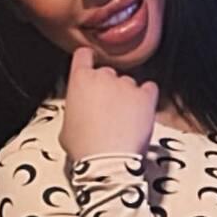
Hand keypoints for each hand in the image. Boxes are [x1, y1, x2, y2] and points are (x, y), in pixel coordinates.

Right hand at [59, 46, 158, 160]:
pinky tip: (142, 110)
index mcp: (80, 80)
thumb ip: (74, 109)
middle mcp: (104, 77)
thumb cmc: (85, 148)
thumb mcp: (66, 126)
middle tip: (108, 110)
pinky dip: (147, 97)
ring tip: (125, 118)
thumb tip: (79, 115)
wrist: (107, 160)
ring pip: (129, 83)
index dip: (88, 61)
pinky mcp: (146, 97)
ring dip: (128, 96)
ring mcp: (126, 86)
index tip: (91, 67)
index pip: (84, 55)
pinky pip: (150, 89)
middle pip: (108, 73)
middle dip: (109, 88)